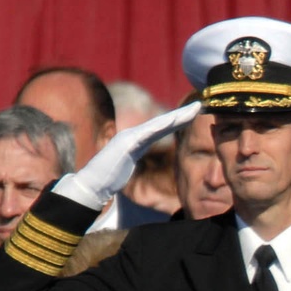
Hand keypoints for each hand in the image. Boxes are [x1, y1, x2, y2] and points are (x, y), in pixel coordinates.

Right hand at [55, 101, 202, 210]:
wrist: (92, 184)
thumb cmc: (108, 178)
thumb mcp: (128, 166)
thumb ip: (134, 157)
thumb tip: (141, 159)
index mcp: (137, 141)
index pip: (161, 129)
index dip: (178, 121)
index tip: (193, 114)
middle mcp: (134, 135)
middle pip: (162, 123)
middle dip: (181, 114)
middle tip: (198, 106)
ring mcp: (129, 138)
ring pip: (156, 125)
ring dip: (175, 118)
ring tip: (191, 112)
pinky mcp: (126, 144)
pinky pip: (146, 134)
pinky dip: (159, 127)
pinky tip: (172, 122)